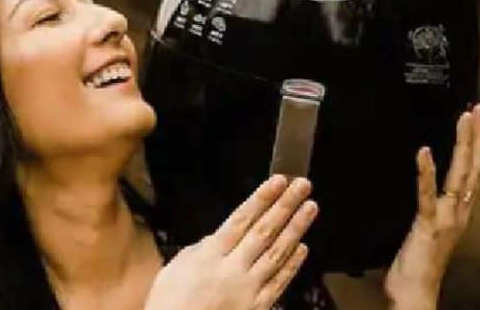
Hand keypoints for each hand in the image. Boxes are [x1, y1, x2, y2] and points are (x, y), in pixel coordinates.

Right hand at [144, 176, 317, 309]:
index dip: (262, 198)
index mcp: (210, 255)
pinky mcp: (258, 308)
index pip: (242, 219)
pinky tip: (303, 248)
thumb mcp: (174, 269)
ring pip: (277, 252)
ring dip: (296, 228)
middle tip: (302, 186)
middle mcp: (233, 268)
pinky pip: (279, 282)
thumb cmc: (169, 306)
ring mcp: (248, 289)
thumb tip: (214, 238)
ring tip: (310, 208)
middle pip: (264, 230)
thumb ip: (198, 250)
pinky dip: (292, 264)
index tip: (278, 181)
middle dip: (285, 205)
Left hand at [384, 104, 479, 309]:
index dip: (476, 145)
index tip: (475, 120)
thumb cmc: (417, 263)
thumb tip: (428, 184)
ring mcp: (446, 218)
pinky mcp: (428, 224)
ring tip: (463, 119)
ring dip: (462, 144)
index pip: (472, 171)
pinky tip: (423, 151)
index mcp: (459, 211)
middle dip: (476, 136)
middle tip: (476, 110)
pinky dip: (427, 172)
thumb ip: (432, 206)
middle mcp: (459, 212)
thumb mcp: (429, 227)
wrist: (415, 291)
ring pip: (460, 175)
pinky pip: (428, 194)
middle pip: (473, 167)